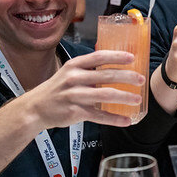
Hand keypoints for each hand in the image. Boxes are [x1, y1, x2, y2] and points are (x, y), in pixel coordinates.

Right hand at [19, 50, 144, 128]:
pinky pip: (99, 115)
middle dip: (127, 77)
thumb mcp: (69, 72)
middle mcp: (74, 78)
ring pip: (106, 95)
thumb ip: (88, 68)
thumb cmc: (57, 89)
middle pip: (107, 75)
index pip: (99, 57)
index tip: (133, 58)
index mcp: (74, 65)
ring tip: (137, 99)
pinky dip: (114, 118)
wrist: (35, 109)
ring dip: (125, 97)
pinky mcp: (75, 112)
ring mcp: (74, 96)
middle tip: (141, 80)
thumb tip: (115, 65)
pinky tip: (126, 120)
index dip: (117, 56)